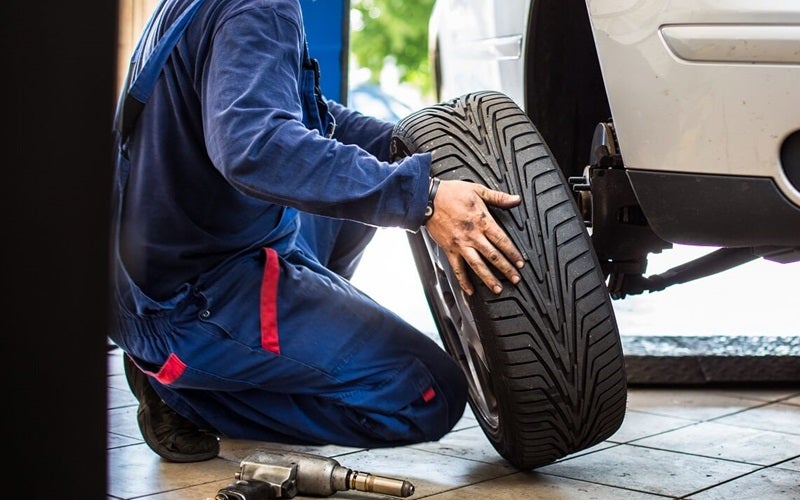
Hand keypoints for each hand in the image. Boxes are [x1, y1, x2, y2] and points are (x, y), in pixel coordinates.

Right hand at [424, 179, 524, 295]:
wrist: (427, 199)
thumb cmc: (450, 193)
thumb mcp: (477, 190)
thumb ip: (498, 197)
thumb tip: (515, 199)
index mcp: (482, 221)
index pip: (502, 240)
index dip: (513, 253)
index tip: (520, 262)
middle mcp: (472, 235)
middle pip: (493, 256)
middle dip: (506, 269)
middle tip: (515, 279)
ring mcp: (460, 244)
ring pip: (477, 265)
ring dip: (488, 279)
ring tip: (497, 289)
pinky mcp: (449, 249)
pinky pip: (457, 268)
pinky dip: (463, 281)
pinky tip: (469, 290)